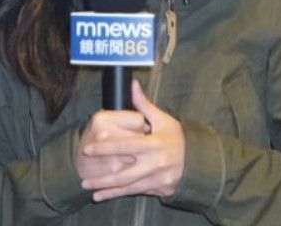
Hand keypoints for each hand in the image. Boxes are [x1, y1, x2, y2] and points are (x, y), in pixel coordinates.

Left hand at [80, 80, 184, 200]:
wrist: (197, 160)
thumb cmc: (176, 137)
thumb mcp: (162, 119)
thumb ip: (143, 104)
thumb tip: (132, 84)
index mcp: (154, 144)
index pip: (126, 145)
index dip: (106, 147)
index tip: (88, 148)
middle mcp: (155, 163)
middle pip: (124, 172)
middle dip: (103, 177)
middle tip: (83, 178)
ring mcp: (157, 179)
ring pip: (128, 186)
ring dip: (107, 189)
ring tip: (89, 190)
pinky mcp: (159, 189)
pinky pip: (135, 192)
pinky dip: (118, 195)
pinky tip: (102, 196)